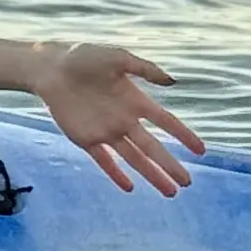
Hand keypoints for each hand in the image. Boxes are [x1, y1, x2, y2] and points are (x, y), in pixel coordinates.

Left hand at [32, 41, 203, 195]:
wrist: (50, 68)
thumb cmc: (83, 57)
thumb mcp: (117, 57)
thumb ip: (145, 69)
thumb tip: (173, 82)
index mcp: (135, 100)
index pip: (166, 122)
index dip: (183, 136)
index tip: (200, 151)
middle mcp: (124, 119)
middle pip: (153, 147)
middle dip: (170, 165)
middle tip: (187, 182)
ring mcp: (106, 131)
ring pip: (134, 159)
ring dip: (151, 175)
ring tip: (169, 193)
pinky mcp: (86, 139)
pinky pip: (104, 161)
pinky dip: (116, 174)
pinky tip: (130, 187)